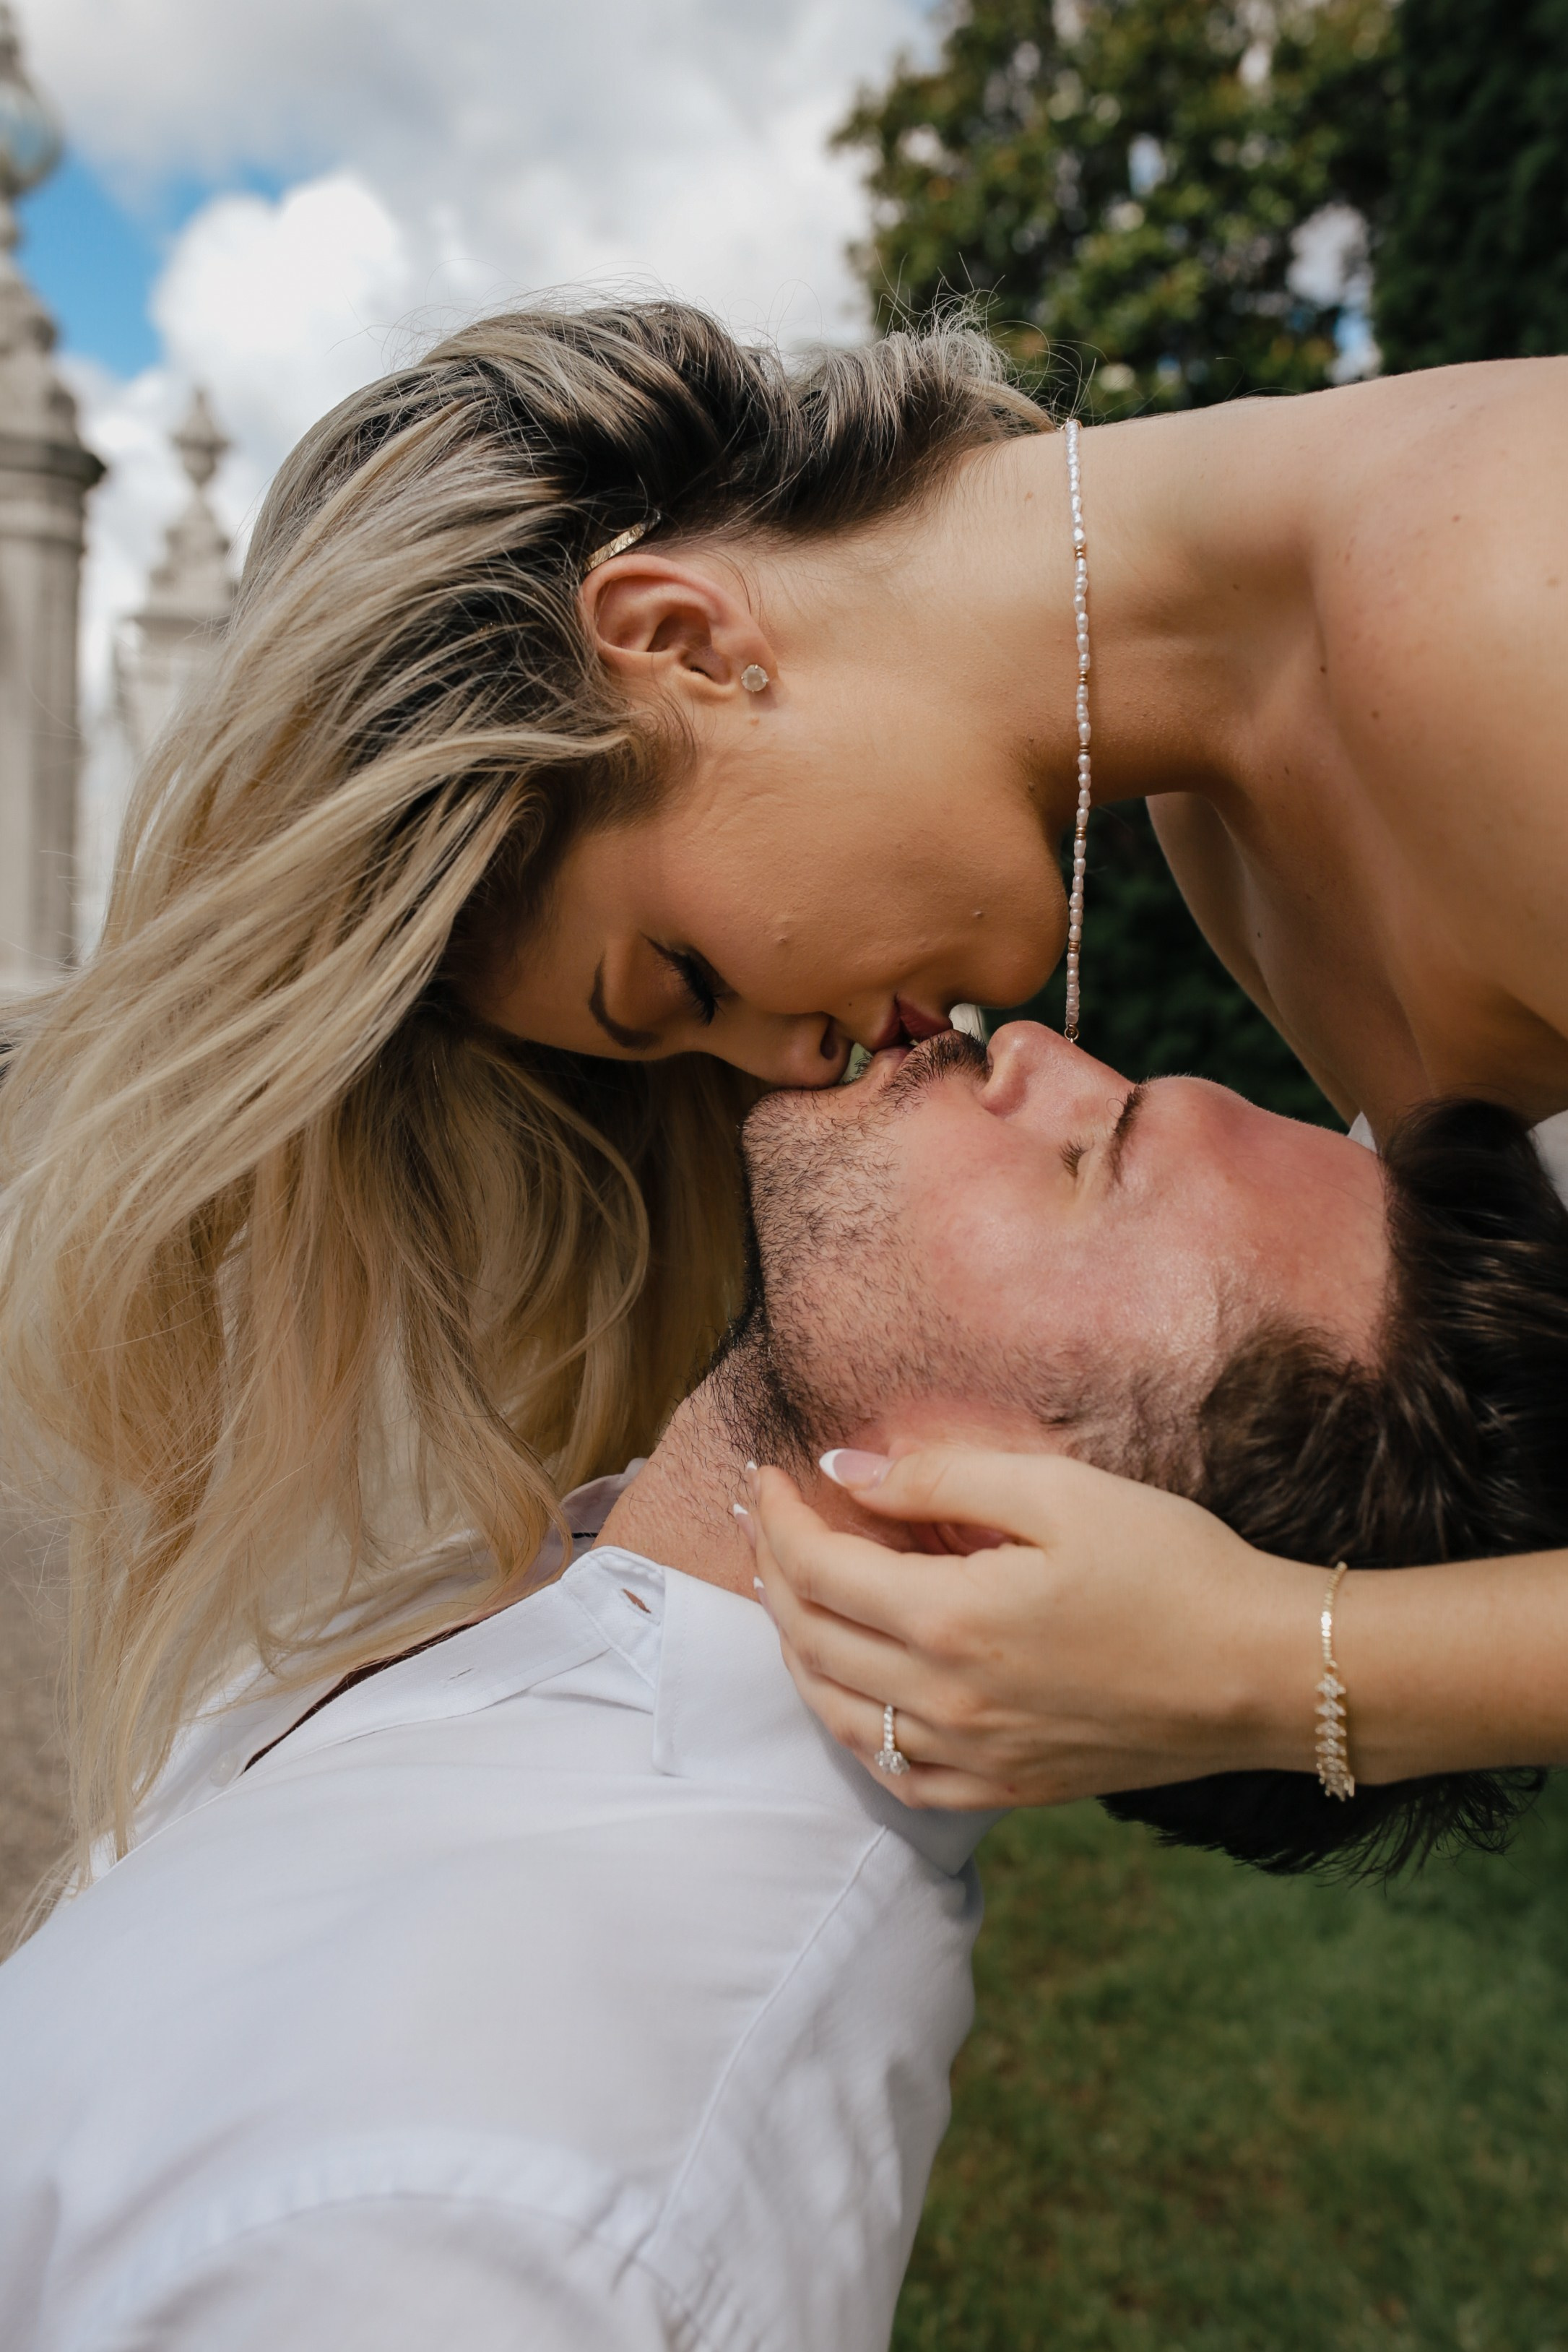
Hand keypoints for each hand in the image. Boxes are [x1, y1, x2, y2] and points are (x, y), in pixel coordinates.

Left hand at [746, 1445, 1323, 1808]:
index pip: (817, 1569)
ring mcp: (974, 1756)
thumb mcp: (1059, 1491)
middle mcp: (946, 1701)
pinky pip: (895, 1774)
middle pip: (810, 1639)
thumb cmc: (1173, 1567)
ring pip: (837, 1712)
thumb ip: (941, 1478)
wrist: (1266, 1673)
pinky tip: (852, 1692)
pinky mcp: (1008, 1789)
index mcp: (951, 1621)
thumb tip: (843, 1470)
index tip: (768, 1477)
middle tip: (770, 1524)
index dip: (778, 1518)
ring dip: (797, 1649)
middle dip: (773, 1573)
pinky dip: (852, 1728)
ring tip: (793, 1595)